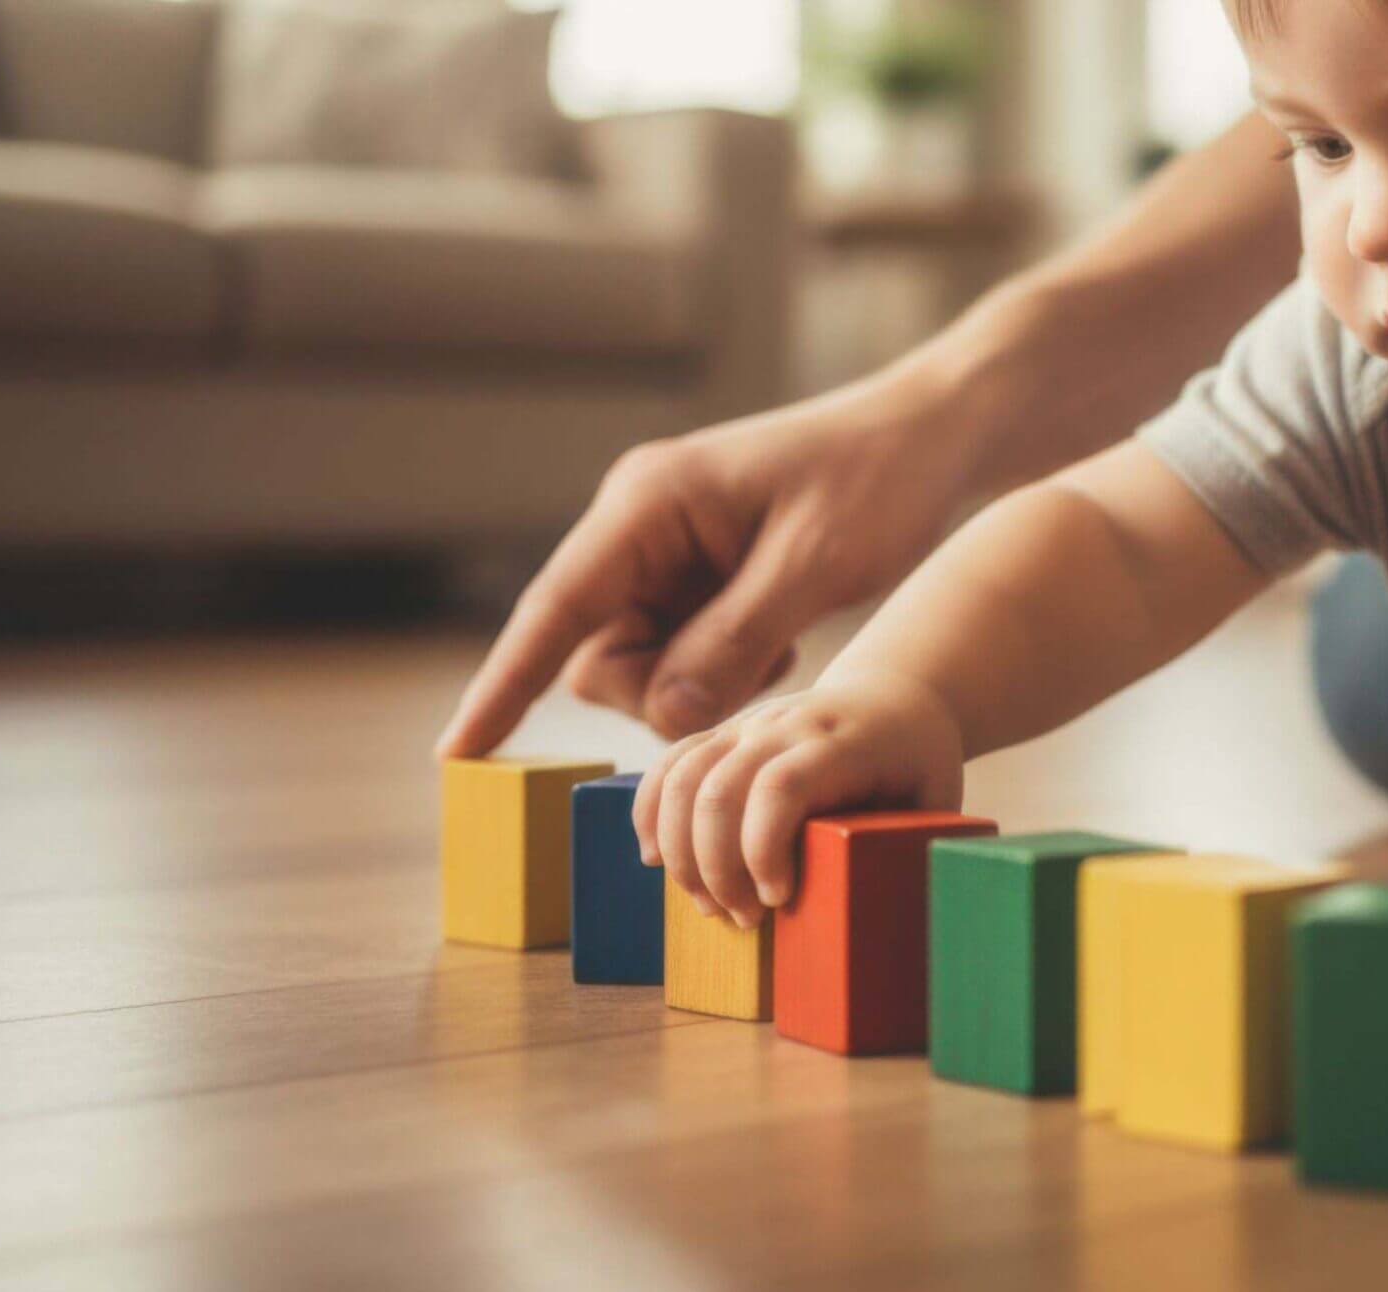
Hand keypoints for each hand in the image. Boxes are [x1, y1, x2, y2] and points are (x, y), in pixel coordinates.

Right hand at [433, 366, 982, 757]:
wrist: (930, 442)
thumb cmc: (877, 484)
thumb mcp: (812, 568)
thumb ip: (733, 644)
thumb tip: (660, 716)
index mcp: (647, 503)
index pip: (553, 610)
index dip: (504, 686)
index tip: (456, 753)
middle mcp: (638, 529)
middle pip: (600, 657)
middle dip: (665, 688)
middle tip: (762, 658)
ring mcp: (664, 558)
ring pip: (642, 670)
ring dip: (705, 682)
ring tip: (782, 634)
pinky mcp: (695, 584)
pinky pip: (682, 661)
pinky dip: (728, 669)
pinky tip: (783, 632)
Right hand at [633, 672, 964, 925]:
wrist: (894, 700)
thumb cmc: (918, 766)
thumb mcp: (935, 801)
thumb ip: (912, 844)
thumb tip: (898, 912)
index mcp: (843, 741)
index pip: (781, 784)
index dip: (763, 847)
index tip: (777, 900)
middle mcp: (785, 725)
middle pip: (721, 789)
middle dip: (718, 868)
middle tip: (746, 920)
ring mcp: (747, 726)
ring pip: (684, 779)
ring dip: (683, 853)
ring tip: (711, 907)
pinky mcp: (722, 735)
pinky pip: (670, 766)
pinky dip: (651, 814)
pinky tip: (655, 859)